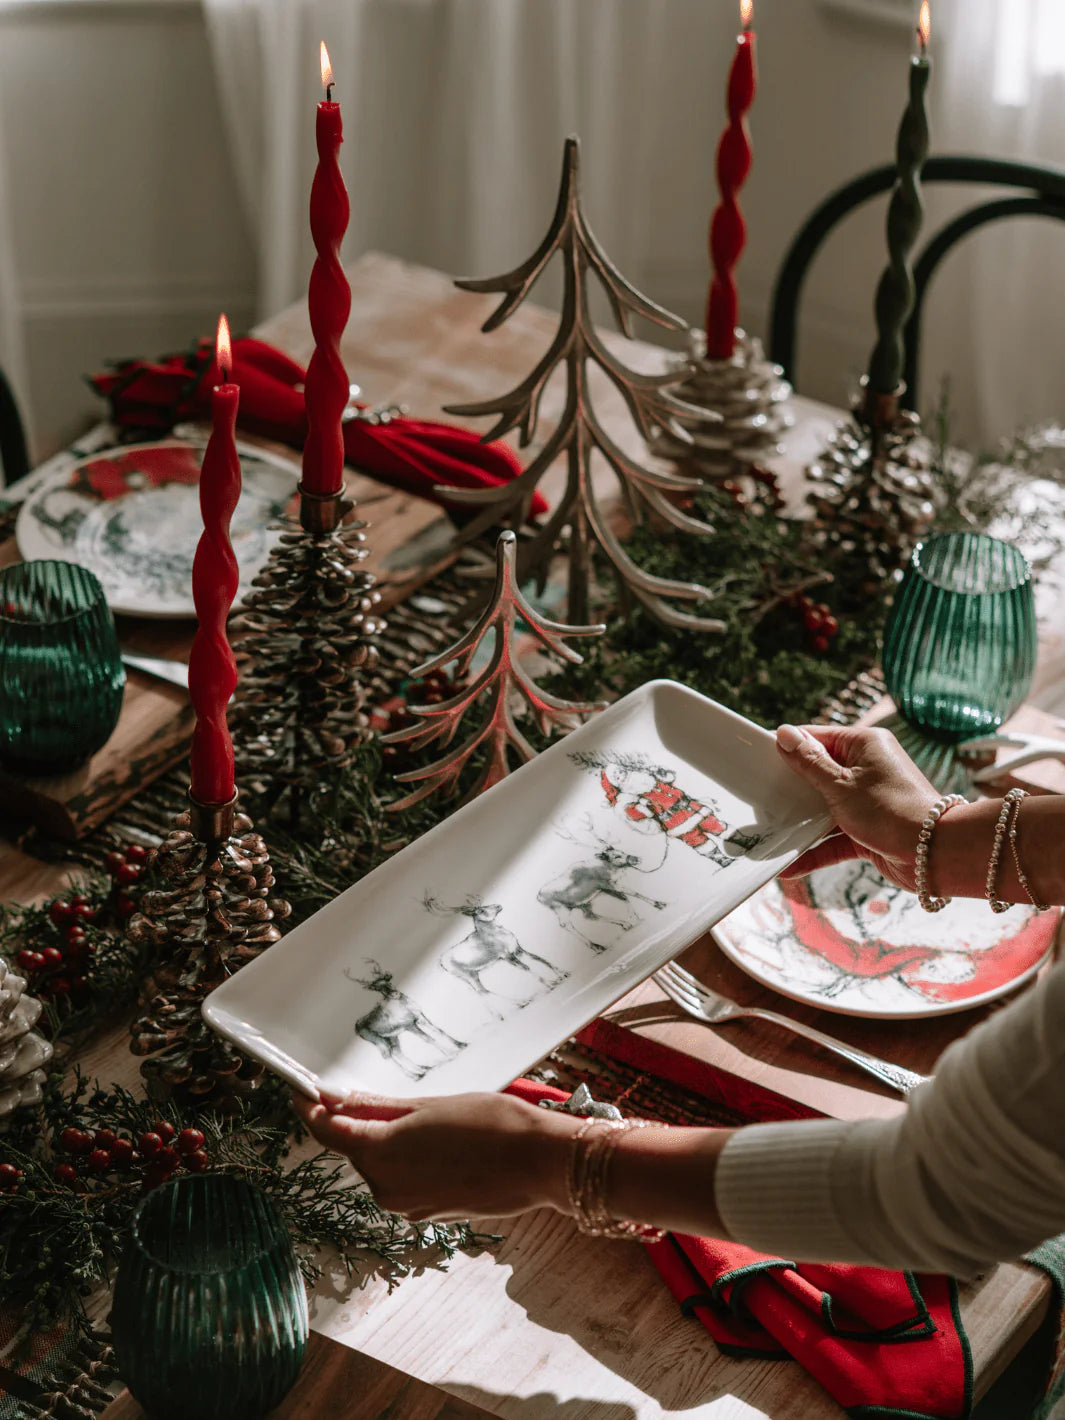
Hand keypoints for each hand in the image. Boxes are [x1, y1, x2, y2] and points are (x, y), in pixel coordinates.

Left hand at [293, 1088, 577, 1222]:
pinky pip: (404, 1181)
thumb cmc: (492, 1125)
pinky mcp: (427, 1213)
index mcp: (381, 1155)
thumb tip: (336, 1101)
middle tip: (386, 1096)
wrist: (539, 1162)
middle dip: (362, 1123)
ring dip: (391, 1142)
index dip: (310, 1108)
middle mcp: (386, 1188)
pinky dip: (412, 1161)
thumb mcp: (428, 1105)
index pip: (327, 1131)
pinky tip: (443, 1145)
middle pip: (356, 1148)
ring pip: (381, 1165)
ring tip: (433, 1120)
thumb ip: (375, 1108)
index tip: (303, 1091)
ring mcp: (407, 1205)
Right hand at [775, 724, 938, 891]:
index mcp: (865, 745)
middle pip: (819, 773)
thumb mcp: (841, 784)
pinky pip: (834, 836)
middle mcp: (868, 768)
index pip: (818, 737)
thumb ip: (809, 763)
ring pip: (825, 807)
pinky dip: (815, 849)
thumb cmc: (891, 810)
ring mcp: (868, 800)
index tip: (758, 758)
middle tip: (759, 796)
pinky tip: (790, 865)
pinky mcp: (869, 830)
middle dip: (791, 788)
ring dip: (801, 822)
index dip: (789, 748)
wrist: (936, 855)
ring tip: (769, 831)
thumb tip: (784, 734)